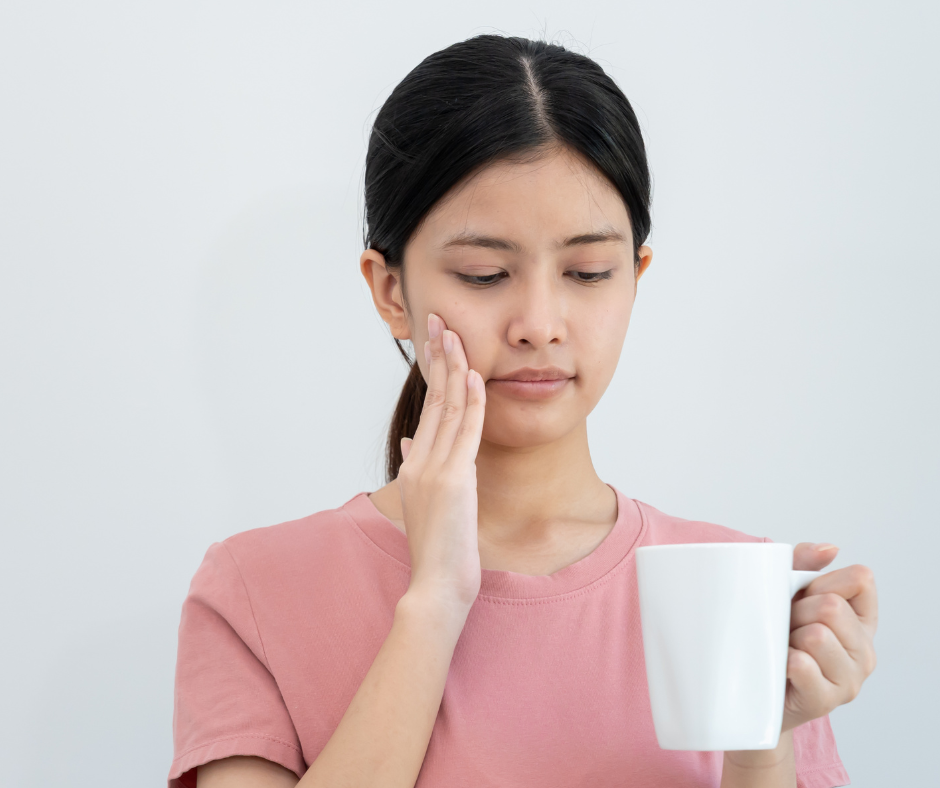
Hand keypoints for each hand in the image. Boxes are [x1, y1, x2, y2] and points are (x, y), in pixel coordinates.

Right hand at [397, 312, 486, 614]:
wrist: (436, 585)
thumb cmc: (437, 550)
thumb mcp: (421, 503)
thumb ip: (416, 467)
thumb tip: (410, 439)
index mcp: (414, 465)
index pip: (428, 409)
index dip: (434, 373)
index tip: (436, 342)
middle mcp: (420, 462)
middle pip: (433, 399)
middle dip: (438, 357)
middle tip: (440, 321)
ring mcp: (434, 469)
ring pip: (447, 408)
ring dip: (453, 368)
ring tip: (454, 333)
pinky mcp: (454, 480)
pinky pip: (466, 432)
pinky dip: (472, 400)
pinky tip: (475, 375)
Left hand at [782, 543, 877, 731]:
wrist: (752, 691)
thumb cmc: (773, 636)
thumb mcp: (785, 592)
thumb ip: (803, 563)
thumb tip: (830, 549)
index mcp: (860, 620)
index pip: (861, 579)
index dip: (824, 580)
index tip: (804, 595)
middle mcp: (863, 651)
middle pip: (832, 606)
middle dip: (797, 610)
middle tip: (784, 627)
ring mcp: (848, 680)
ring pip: (816, 635)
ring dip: (788, 637)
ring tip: (782, 648)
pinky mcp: (824, 701)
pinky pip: (803, 665)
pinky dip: (784, 660)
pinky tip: (780, 666)